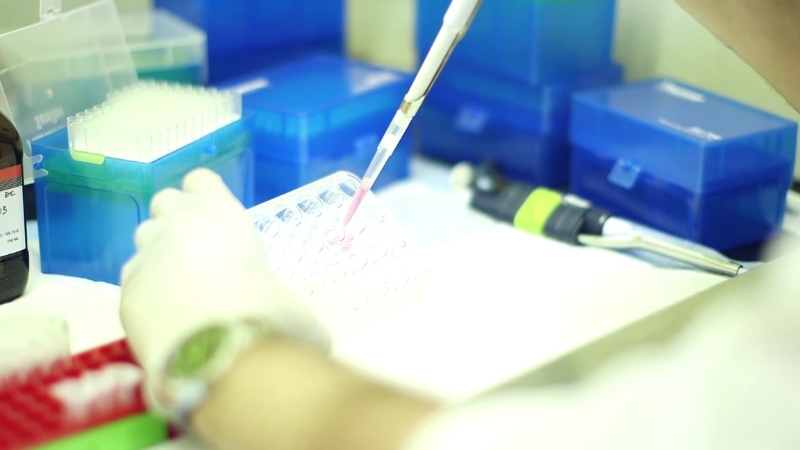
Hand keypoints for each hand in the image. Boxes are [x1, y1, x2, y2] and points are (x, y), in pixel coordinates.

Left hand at [119, 169, 330, 410]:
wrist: (217, 356)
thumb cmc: (268, 316)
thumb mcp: (293, 304)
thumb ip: (283, 300)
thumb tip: (293, 322)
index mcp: (219, 212)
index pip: (200, 180)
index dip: (207, 198)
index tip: (219, 220)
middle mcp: (176, 225)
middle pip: (165, 202)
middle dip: (178, 220)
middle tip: (200, 252)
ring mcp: (145, 258)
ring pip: (144, 240)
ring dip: (161, 254)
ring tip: (182, 287)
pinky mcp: (125, 294)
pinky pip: (134, 282)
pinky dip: (148, 293)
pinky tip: (167, 317)